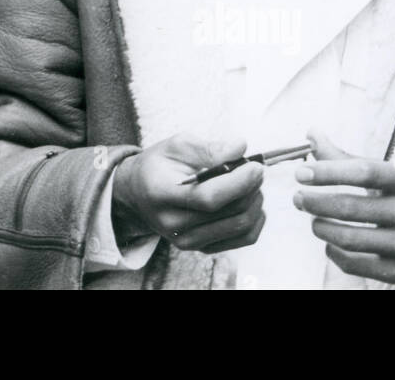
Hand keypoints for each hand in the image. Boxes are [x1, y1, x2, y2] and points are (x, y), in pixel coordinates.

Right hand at [112, 134, 264, 253]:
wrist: (138, 193)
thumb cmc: (159, 165)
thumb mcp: (176, 145)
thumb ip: (208, 148)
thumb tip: (240, 148)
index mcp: (161, 194)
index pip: (208, 198)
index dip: (238, 183)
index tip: (255, 166)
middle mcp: (174, 224)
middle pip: (229, 213)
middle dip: (251, 188)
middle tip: (254, 168)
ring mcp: (188, 241)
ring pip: (241, 227)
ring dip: (255, 202)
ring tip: (251, 182)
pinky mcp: (202, 249)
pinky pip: (243, 239)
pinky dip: (255, 218)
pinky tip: (250, 200)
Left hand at [293, 131, 394, 284]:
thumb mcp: (392, 173)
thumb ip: (348, 157)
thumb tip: (311, 134)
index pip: (365, 172)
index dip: (328, 172)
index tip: (302, 174)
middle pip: (352, 208)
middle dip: (315, 202)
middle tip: (298, 198)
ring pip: (351, 239)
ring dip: (322, 228)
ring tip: (313, 219)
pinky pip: (358, 265)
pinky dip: (335, 253)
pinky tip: (329, 243)